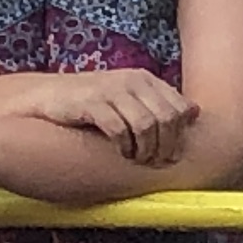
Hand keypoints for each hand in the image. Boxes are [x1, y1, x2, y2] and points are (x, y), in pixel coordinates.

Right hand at [29, 67, 196, 162]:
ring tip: (138, 159)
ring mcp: (111, 90)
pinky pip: (118, 129)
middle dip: (166, 146)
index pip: (180, 109)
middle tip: (155, 162)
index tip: (170, 154)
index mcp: (146, 79)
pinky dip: (124, 147)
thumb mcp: (130, 100)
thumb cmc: (93, 103)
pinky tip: (121, 153)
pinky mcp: (91, 102)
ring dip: (146, 149)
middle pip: (167, 118)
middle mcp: (131, 80)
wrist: (47, 96)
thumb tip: (195, 113)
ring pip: (146, 125)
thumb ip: (159, 104)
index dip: (180, 136)